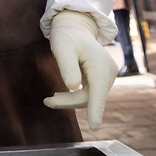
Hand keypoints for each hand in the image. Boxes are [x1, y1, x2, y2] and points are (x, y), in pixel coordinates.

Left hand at [43, 11, 117, 130]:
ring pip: (89, 98)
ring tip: (50, 100)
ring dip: (70, 101)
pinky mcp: (100, 80)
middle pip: (90, 97)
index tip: (94, 127)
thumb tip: (73, 87)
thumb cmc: (67, 36)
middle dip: (69, 101)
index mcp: (101, 65)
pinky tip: (58, 95)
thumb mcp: (62, 48)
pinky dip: (73, 97)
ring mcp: (106, 77)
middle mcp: (108, 73)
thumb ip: (67, 67)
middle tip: (47, 101)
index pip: (98, 92)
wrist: (75, 28)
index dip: (96, 110)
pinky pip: (88, 94)